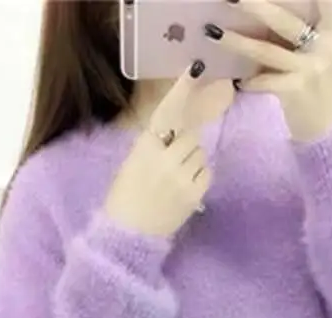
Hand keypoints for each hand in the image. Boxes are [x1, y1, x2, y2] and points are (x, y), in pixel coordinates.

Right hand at [105, 62, 225, 237]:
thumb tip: (176, 130)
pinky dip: (199, 177)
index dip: (182, 90)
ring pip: (200, 153)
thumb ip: (153, 145)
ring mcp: (182, 177)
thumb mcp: (132, 163)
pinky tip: (184, 188)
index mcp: (145, 147)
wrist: (128, 234)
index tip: (195, 69)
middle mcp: (165, 158)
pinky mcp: (194, 194)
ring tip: (176, 178)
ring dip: (193, 161)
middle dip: (185, 144)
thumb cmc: (125, 197)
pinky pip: (206, 173)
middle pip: (191, 135)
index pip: (167, 113)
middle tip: (174, 160)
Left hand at [206, 0, 331, 141]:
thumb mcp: (320, 53)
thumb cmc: (318, 88)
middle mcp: (326, 44)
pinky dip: (248, 82)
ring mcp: (311, 67)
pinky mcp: (297, 89)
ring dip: (237, 41)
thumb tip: (260, 10)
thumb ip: (302, 31)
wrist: (327, 131)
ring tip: (213, 32)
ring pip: (267, 50)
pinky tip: (235, 81)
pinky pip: (264, 81)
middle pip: (285, 19)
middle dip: (256, 5)